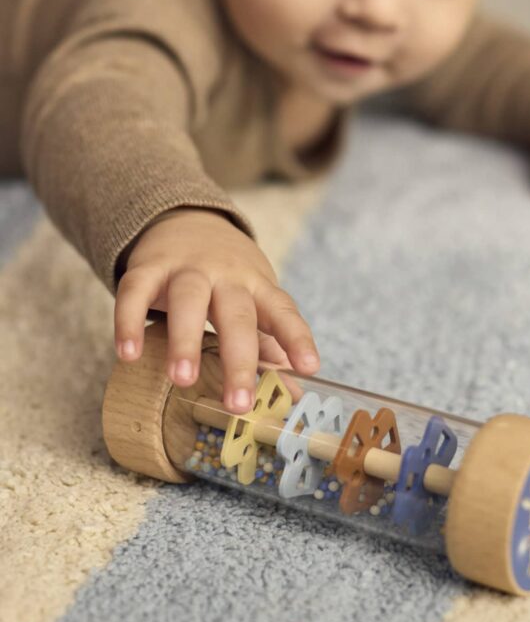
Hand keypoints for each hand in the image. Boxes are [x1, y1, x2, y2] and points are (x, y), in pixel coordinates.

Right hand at [113, 207, 319, 412]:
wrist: (186, 218)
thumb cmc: (227, 275)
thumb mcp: (253, 299)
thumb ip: (268, 344)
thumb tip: (293, 394)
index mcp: (257, 286)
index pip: (282, 310)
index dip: (296, 338)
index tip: (308, 367)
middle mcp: (226, 275)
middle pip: (237, 314)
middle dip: (239, 359)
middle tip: (238, 403)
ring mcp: (186, 268)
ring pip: (188, 300)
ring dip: (186, 340)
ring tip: (182, 380)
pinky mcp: (148, 266)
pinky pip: (135, 292)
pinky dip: (129, 322)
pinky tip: (129, 354)